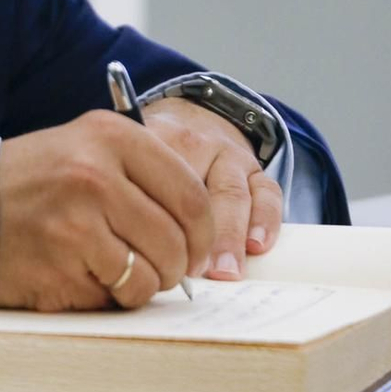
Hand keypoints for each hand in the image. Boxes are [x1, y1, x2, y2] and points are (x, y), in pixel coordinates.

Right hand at [0, 108, 216, 309]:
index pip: (191, 193)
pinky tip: (84, 277)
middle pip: (176, 240)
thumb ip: (144, 177)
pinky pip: (114, 297)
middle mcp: (95, 173)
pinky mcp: (60, 264)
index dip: (204, 232)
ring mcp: (76, 221)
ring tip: (119, 273)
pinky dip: (109, 297)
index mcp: (111, 137)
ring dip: (144, 285)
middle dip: (178, 266)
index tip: (197, 248)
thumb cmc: (33, 182)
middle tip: (164, 271)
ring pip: (151, 275)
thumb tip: (201, 236)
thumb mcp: (86, 148)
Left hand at [140, 96, 283, 280]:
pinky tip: (258, 246)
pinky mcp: (256, 170)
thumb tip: (124, 254)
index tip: (155, 256)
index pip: (155, 181)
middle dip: (198, 236)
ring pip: (233, 193)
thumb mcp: (129, 158)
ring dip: (231, 236)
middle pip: (196, 191)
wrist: (192, 118)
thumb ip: (124, 194)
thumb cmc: (152, 156)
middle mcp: (194, 144)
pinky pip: (266, 192)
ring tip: (227, 270)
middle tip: (196, 273)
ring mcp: (229, 156)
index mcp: (155, 142)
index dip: (157, 220)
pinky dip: (265, 219)